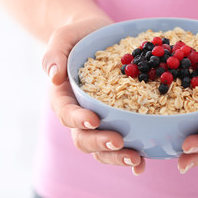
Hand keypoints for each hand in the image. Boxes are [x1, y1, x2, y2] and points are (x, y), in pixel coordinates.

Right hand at [42, 17, 145, 174]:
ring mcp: (98, 120)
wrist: (97, 37)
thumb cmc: (79, 36)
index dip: (78, 119)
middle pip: (82, 138)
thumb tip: (53, 75)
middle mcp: (79, 113)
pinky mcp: (116, 120)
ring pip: (101, 147)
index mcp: (63, 96)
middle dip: (100, 143)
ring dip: (117, 156)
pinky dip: (129, 155)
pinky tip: (144, 161)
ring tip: (136, 159)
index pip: (66, 112)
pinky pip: (120, 142)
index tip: (94, 120)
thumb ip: (55, 53)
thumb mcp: (64, 37)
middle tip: (119, 142)